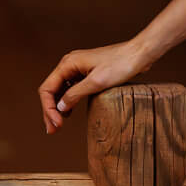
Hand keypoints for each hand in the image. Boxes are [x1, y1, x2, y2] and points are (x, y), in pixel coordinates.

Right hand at [37, 40, 151, 133]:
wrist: (139, 54)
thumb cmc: (120, 65)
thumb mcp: (96, 83)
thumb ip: (75, 94)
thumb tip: (60, 107)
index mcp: (68, 64)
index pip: (47, 89)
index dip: (49, 109)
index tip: (57, 125)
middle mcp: (69, 65)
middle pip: (51, 91)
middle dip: (50, 111)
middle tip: (53, 131)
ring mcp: (77, 69)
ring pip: (60, 91)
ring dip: (57, 108)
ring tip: (58, 125)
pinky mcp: (86, 73)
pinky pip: (70, 89)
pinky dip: (67, 102)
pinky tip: (68, 113)